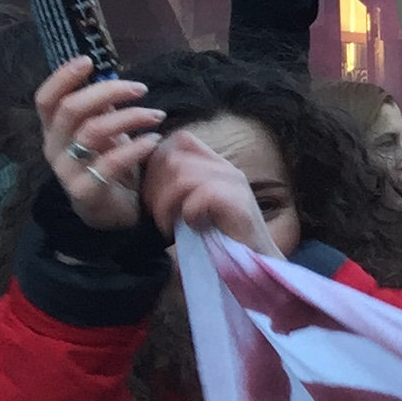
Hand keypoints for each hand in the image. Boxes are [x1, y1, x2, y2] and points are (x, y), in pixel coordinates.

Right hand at [37, 58, 160, 232]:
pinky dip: (136, 147)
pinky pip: (110, 163)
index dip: (62, 77)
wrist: (114, 214)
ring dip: (129, 117)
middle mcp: (55, 148)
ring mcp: (67, 171)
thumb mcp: (105, 134)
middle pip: (71, 110)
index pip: (46, 99)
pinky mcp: (86, 191)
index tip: (88, 61)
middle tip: (140, 88)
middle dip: (107, 92)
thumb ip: (102, 110)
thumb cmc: (109, 166)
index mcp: (55, 131)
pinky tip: (154, 139)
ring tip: (157, 115)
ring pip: (92, 132)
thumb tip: (112, 78)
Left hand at [140, 131, 279, 254]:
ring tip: (168, 226)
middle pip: (174, 158)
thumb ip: (179, 186)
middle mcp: (226, 169)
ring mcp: (234, 183)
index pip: (181, 139)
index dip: (158, 159)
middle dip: (154, 187)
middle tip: (156, 213)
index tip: (151, 189)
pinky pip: (199, 196)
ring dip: (165, 205)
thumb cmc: (219, 236)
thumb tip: (147, 175)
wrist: (254, 261)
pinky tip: (193, 228)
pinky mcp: (238, 202)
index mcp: (216, 165)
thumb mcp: (194, 204)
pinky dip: (187, 214)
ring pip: (182, 176)